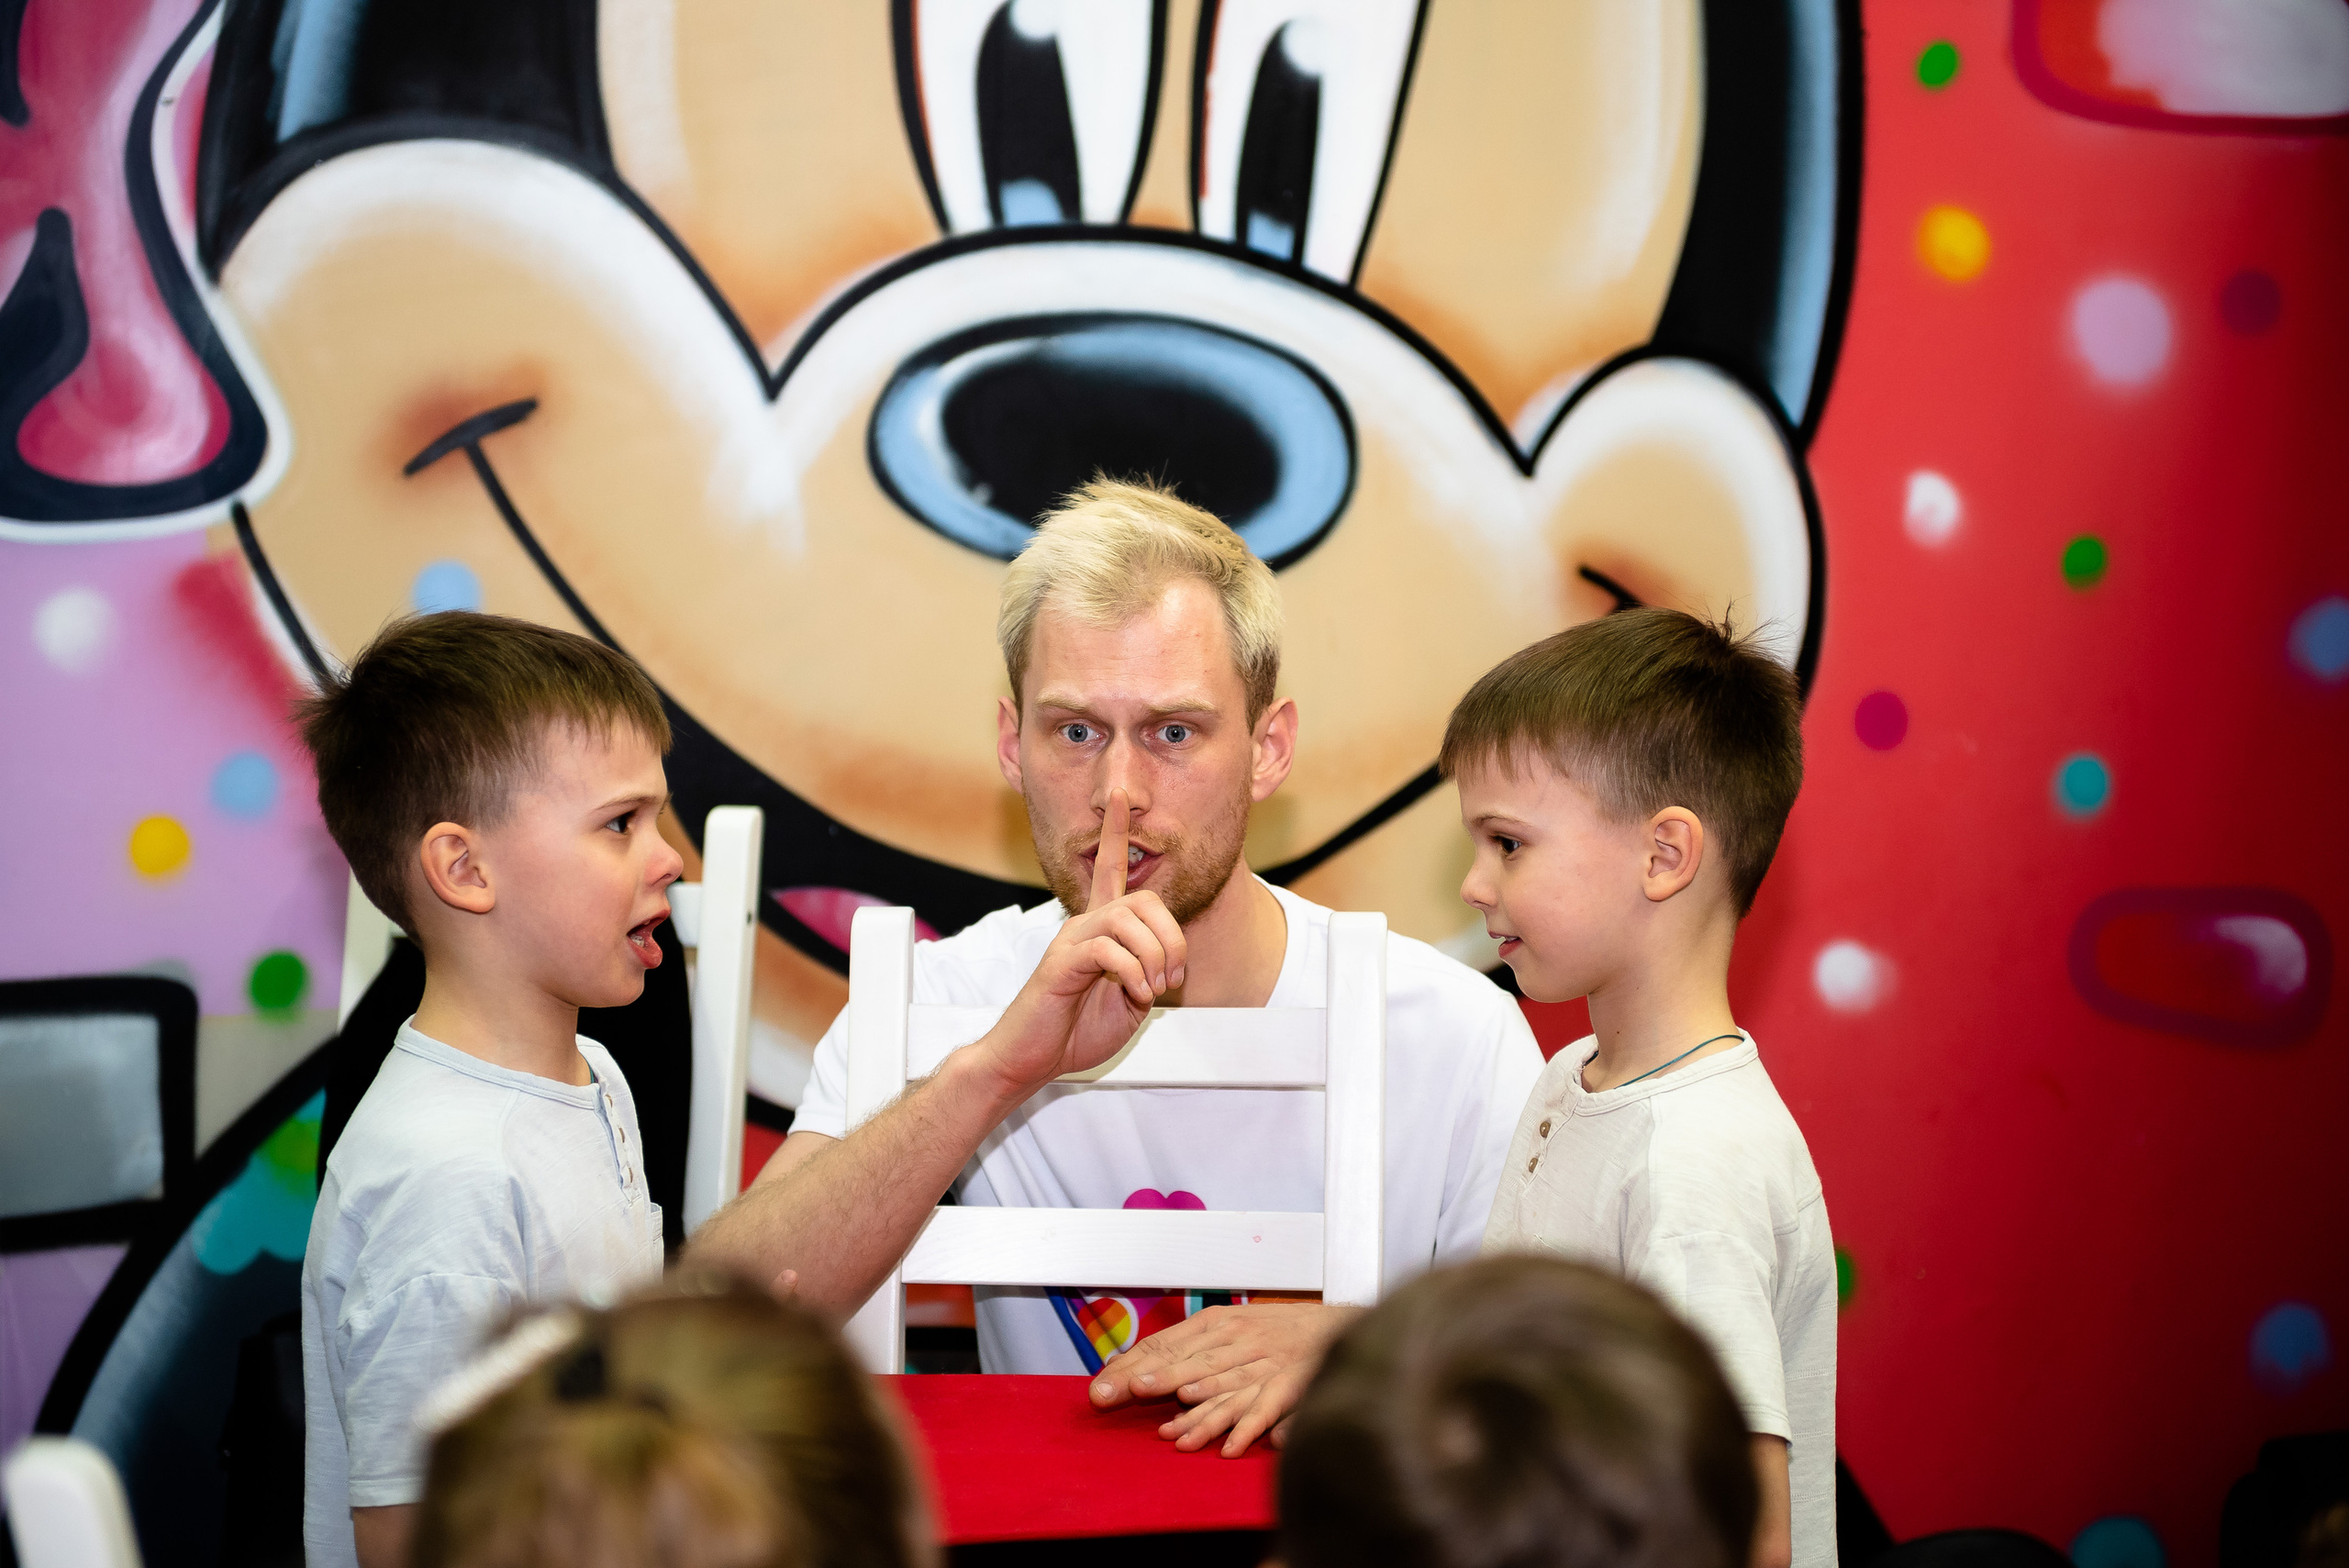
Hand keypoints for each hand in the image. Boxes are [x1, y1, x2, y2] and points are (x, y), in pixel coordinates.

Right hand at [974, 790, 1186, 1096]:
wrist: (1031, 1059)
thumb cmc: (1074, 1030)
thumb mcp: (1127, 1001)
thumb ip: (1145, 973)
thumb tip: (1165, 964)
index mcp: (1098, 930)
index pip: (1108, 870)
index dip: (1116, 833)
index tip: (1121, 798)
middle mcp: (1082, 926)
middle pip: (1143, 899)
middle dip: (1172, 937)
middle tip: (1171, 977)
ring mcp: (1070, 941)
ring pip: (1128, 920)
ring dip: (1155, 957)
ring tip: (1151, 988)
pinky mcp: (1061, 962)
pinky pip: (1109, 949)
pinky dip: (1134, 973)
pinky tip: (1133, 994)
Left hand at [1088, 1300, 1356, 1456]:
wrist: (1335, 1324)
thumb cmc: (1273, 1329)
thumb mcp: (1228, 1326)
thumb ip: (1189, 1350)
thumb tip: (1137, 1371)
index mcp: (1216, 1321)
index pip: (1165, 1345)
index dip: (1132, 1367)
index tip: (1101, 1389)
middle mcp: (1236, 1336)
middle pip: (1186, 1363)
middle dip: (1151, 1382)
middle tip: (1117, 1397)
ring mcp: (1264, 1359)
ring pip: (1223, 1387)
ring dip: (1195, 1409)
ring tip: (1169, 1430)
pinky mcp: (1292, 1383)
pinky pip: (1267, 1408)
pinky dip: (1248, 1428)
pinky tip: (1229, 1448)